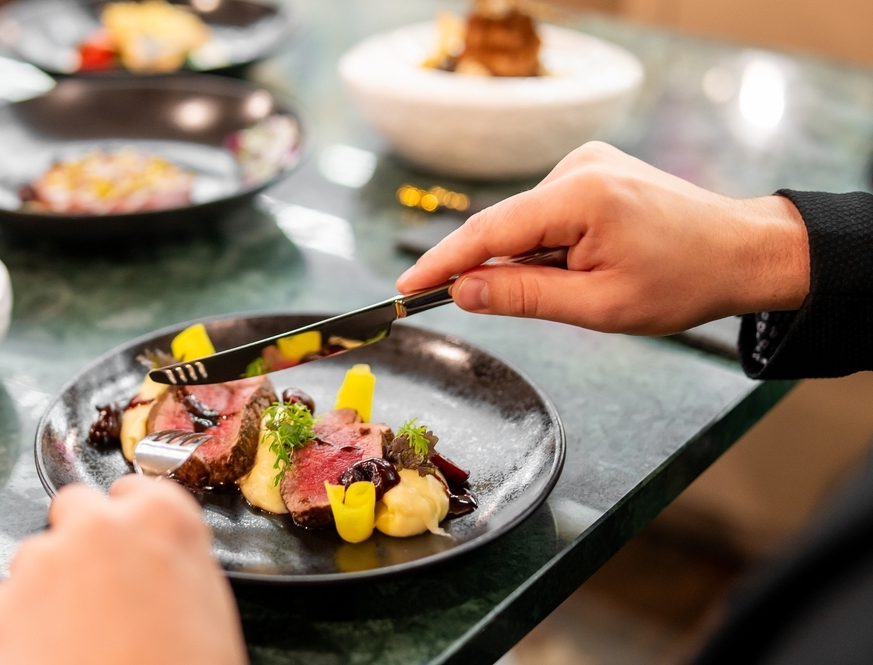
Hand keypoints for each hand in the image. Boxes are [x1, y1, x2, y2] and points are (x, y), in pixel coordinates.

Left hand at [0, 476, 246, 664]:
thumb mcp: (208, 601)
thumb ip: (177, 555)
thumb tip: (157, 553)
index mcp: (162, 516)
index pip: (135, 487)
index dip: (133, 517)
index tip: (132, 538)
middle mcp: (99, 525)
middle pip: (77, 507)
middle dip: (83, 537)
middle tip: (100, 586)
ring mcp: (42, 562)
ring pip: (36, 555)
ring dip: (51, 582)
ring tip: (77, 633)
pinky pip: (5, 601)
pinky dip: (20, 624)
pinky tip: (52, 654)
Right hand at [396, 142, 809, 334]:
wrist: (742, 251)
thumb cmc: (682, 282)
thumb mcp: (599, 305)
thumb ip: (524, 295)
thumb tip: (463, 291)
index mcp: (580, 196)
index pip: (490, 232)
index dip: (443, 262)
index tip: (406, 288)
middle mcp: (578, 166)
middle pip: (506, 226)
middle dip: (490, 269)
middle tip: (477, 307)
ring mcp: (587, 163)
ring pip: (526, 222)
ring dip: (529, 260)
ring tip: (580, 287)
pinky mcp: (594, 170)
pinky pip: (547, 213)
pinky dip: (546, 244)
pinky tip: (582, 266)